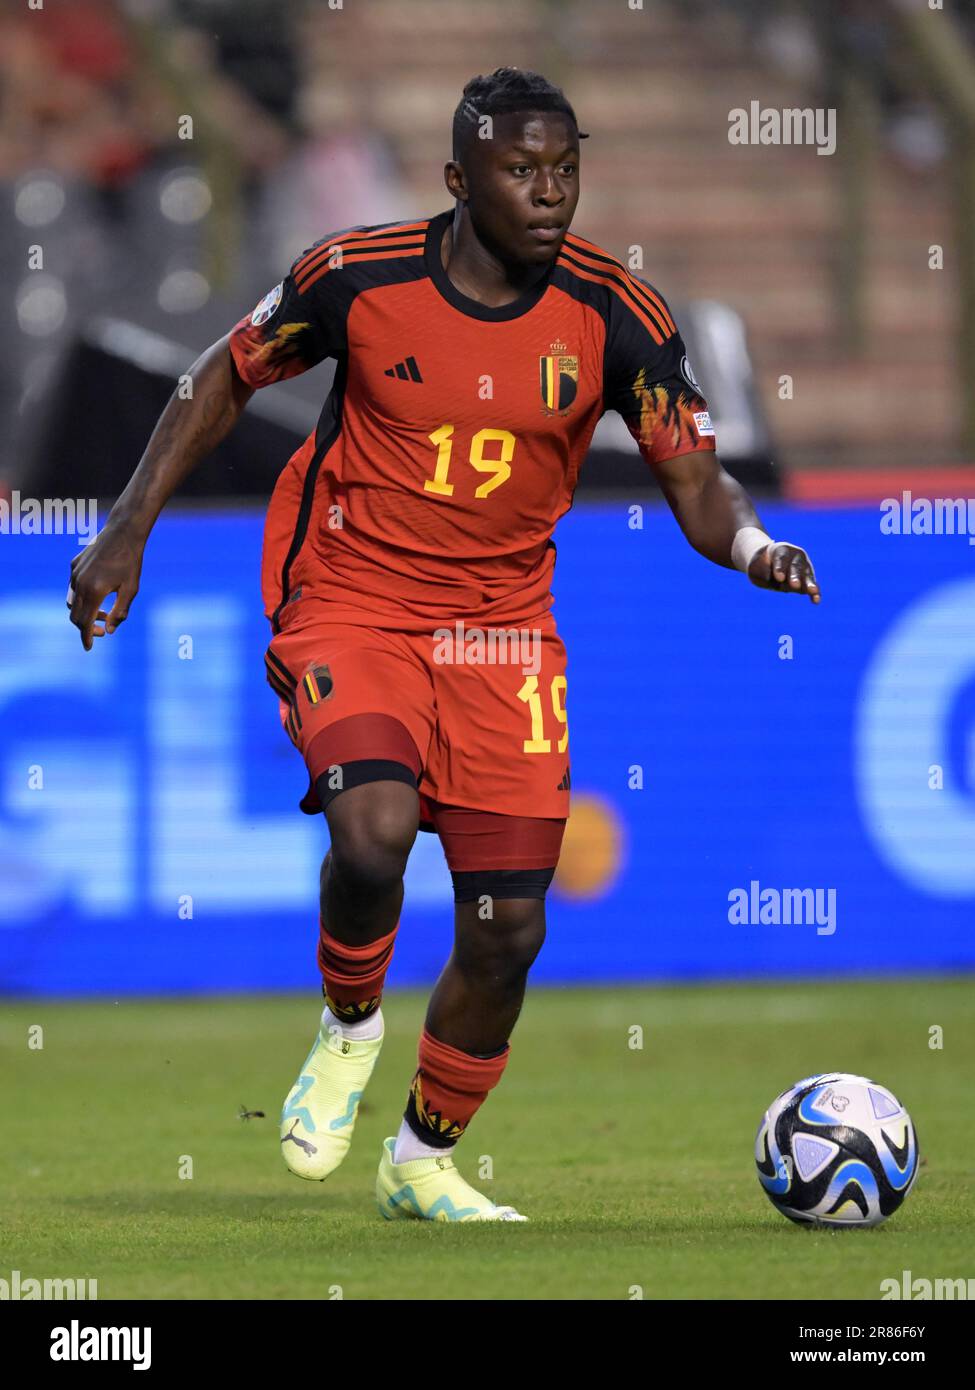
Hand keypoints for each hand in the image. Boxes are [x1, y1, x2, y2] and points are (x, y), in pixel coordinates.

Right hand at [67, 519, 144, 649]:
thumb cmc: (131, 561)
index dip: (86, 636)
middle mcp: (79, 583)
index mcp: (94, 591)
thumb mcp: (131, 589)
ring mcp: (74, 573)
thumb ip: (120, 612)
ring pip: (72, 602)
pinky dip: (82, 597)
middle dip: (85, 627)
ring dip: (84, 612)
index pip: (84, 622)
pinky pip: (73, 587)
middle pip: (75, 615)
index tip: (89, 647)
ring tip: (103, 613)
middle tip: (102, 630)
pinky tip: (98, 594)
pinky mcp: (74, 565)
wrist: (123, 532)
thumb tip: (109, 631)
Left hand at [747, 542, 819, 603]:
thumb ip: (764, 573)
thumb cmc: (760, 565)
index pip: (781, 558)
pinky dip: (814, 593)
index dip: (780, 568)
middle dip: (795, 576)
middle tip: (795, 585)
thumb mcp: (756, 567)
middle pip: (795, 566)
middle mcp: (795, 556)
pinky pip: (811, 586)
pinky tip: (816, 600)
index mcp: (781, 549)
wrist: (768, 564)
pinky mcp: (807, 579)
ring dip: (809, 584)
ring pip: (806, 576)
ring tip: (813, 591)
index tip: (779, 578)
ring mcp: (804, 567)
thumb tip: (780, 580)